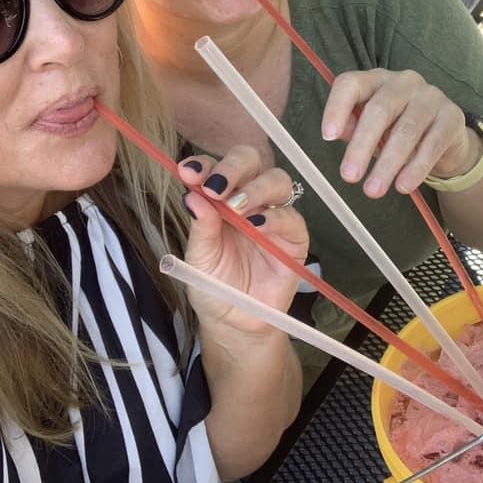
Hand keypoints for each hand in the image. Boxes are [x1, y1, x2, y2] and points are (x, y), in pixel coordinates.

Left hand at [178, 145, 308, 335]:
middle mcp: (249, 198)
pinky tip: (256, 225)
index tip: (188, 173)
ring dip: (255, 188)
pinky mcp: (294, 237)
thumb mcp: (199, 258)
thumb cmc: (214, 285)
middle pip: (250, 161)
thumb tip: (191, 196)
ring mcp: (274, 214)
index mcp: (221, 197)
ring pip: (276, 180)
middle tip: (215, 188)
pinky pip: (291, 217)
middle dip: (232, 167)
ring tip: (235, 208)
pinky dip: (275, 217)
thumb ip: (201, 228)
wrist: (235, 321)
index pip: (216, 167)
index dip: (204, 165)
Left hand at [321, 68, 480, 196]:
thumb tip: (335, 133)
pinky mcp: (451, 116)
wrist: (444, 139)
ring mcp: (430, 96)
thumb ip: (352, 128)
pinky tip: (403, 186)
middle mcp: (403, 82)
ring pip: (406, 130)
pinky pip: (432, 144)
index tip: (328, 136)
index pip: (351, 84)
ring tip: (373, 190)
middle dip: (362, 146)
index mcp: (375, 80)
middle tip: (349, 176)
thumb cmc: (396, 131)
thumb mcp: (370, 130)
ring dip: (387, 164)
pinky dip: (416, 168)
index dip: (337, 108)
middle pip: (379, 110)